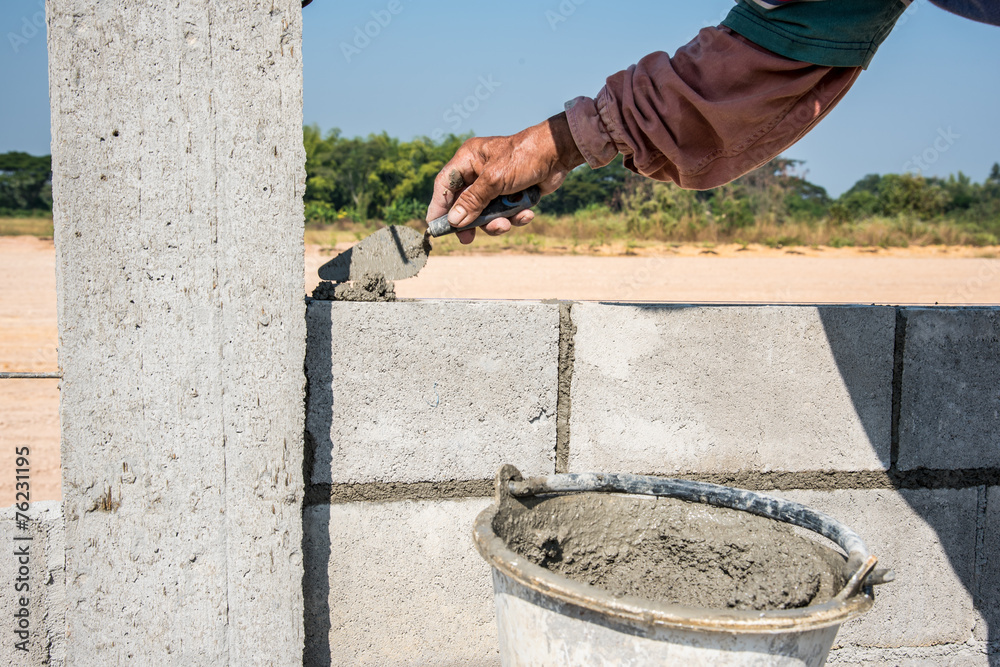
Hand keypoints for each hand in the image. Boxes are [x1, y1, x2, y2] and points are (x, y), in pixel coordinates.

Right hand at [426, 112, 585, 243]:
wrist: (559, 154)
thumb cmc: (524, 157)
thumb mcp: (494, 180)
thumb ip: (473, 201)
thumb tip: (454, 220)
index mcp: (468, 159)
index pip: (445, 185)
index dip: (439, 207)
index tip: (435, 227)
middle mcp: (479, 172)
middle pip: (464, 203)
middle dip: (470, 221)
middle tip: (468, 239)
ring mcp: (496, 184)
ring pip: (486, 212)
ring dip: (496, 222)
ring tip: (507, 223)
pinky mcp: (512, 194)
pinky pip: (506, 212)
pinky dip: (515, 216)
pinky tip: (526, 213)